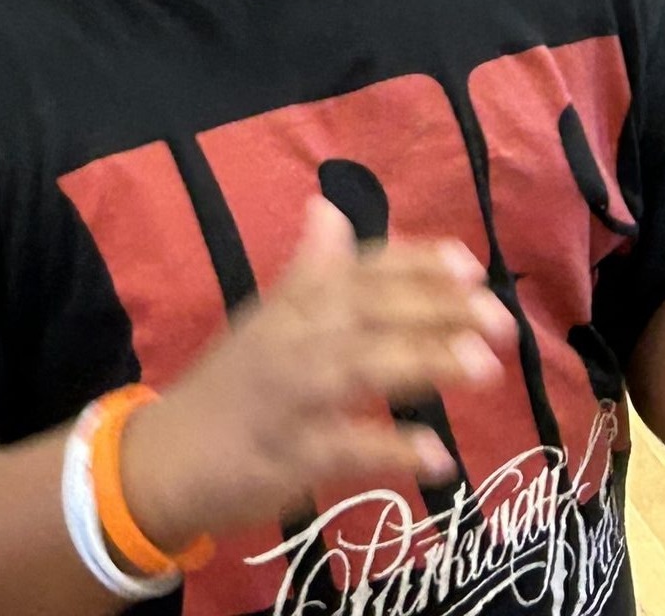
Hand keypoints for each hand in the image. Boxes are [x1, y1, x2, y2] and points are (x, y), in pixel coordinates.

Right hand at [119, 197, 513, 550]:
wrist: (165, 457)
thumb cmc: (230, 386)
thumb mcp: (267, 319)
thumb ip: (309, 269)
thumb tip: (328, 208)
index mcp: (293, 305)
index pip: (359, 271)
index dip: (414, 264)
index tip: (468, 263)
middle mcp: (293, 340)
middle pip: (368, 313)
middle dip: (435, 310)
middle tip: (500, 319)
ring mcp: (290, 397)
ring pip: (359, 370)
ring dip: (422, 363)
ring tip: (485, 367)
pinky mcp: (287, 456)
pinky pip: (342, 448)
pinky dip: (388, 449)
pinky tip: (438, 456)